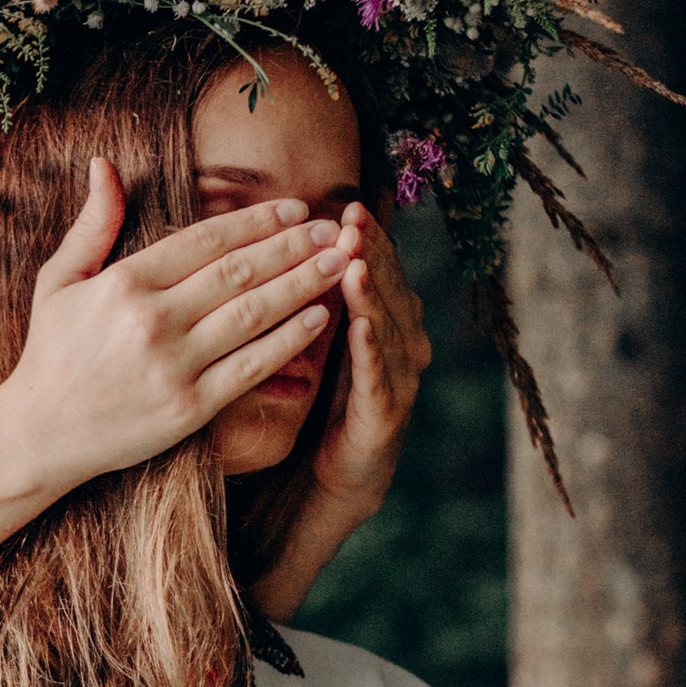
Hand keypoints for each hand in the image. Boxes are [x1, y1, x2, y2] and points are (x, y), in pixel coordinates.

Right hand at [0, 160, 349, 499]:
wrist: (39, 436)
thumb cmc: (51, 355)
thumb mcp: (58, 281)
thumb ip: (92, 225)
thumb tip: (103, 163)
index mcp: (124, 283)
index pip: (204, 240)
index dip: (255, 221)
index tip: (292, 207)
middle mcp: (151, 321)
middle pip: (238, 272)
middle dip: (292, 246)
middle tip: (333, 227)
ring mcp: (173, 366)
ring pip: (253, 314)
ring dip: (303, 284)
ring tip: (340, 261)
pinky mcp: (188, 409)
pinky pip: (251, 367)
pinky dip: (289, 340)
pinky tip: (319, 317)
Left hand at [309, 201, 427, 519]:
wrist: (331, 480)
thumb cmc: (322, 404)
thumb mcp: (314, 343)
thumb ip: (313, 300)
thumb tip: (284, 246)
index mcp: (384, 324)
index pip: (376, 272)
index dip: (365, 239)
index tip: (345, 206)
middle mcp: (402, 346)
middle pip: (388, 290)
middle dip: (371, 253)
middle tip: (353, 220)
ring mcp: (398, 381)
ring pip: (389, 328)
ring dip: (373, 294)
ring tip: (356, 263)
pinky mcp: (384, 418)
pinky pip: (379, 379)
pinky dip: (373, 352)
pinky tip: (362, 328)